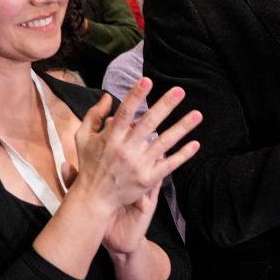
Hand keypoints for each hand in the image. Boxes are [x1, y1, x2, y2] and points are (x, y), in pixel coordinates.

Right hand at [71, 78, 201, 218]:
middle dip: (165, 106)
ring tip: (197, 114)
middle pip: (148, 123)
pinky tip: (196, 144)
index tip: (147, 81)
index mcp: (111, 137)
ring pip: (164, 143)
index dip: (135, 96)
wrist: (94, 199)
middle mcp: (126, 150)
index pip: (124, 113)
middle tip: (180, 90)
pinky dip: (183, 155)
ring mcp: (138, 165)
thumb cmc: (89, 164)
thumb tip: (106, 96)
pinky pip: (169, 165)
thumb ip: (93, 115)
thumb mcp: (82, 137)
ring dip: (182, 128)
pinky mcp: (148, 180)